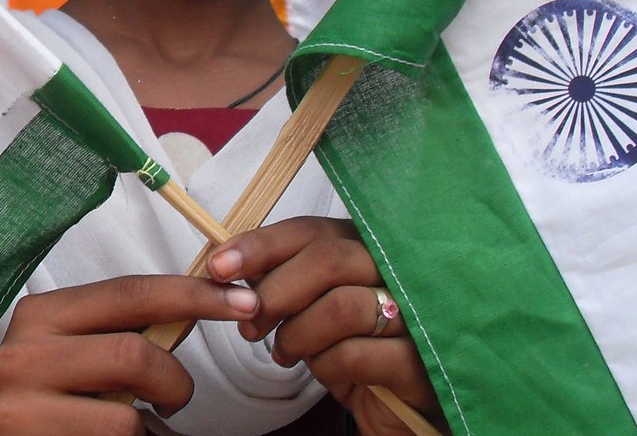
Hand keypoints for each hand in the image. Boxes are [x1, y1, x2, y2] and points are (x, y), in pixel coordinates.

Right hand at [0, 274, 258, 435]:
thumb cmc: (41, 395)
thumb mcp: (69, 349)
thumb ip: (117, 329)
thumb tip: (195, 308)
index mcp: (43, 313)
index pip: (133, 292)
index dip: (195, 295)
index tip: (243, 301)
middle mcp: (25, 353)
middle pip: (135, 354)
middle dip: (175, 380)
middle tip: (176, 399)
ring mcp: (20, 408)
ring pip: (126, 418)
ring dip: (151, 428)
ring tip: (141, 429)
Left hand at [206, 217, 446, 435]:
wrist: (401, 407)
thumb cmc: (351, 345)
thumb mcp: (315, 306)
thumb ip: (284, 278)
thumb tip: (228, 265)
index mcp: (366, 245)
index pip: (310, 230)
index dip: (262, 244)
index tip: (219, 266)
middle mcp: (394, 269)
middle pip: (327, 258)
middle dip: (275, 291)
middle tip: (250, 323)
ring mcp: (413, 313)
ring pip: (340, 306)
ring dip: (297, 334)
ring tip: (285, 352)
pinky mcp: (417, 362)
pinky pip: (354, 355)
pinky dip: (324, 366)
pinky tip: (323, 371)